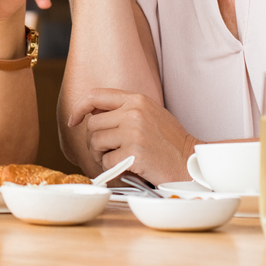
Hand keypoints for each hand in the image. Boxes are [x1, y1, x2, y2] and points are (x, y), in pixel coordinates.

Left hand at [66, 87, 197, 183]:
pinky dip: (111, 169)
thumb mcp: (150, 115)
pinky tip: (127, 169)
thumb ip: (124, 110)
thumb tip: (91, 114)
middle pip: (92, 125)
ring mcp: (134, 131)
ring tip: (117, 161)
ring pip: (96, 143)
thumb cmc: (170, 143)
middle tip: (105, 153)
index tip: (74, 120)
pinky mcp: (134, 152)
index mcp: (137, 99)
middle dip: (93, 142)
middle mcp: (134, 112)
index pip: (96, 96)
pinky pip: (106, 161)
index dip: (79, 108)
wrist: (192, 162)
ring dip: (101, 156)